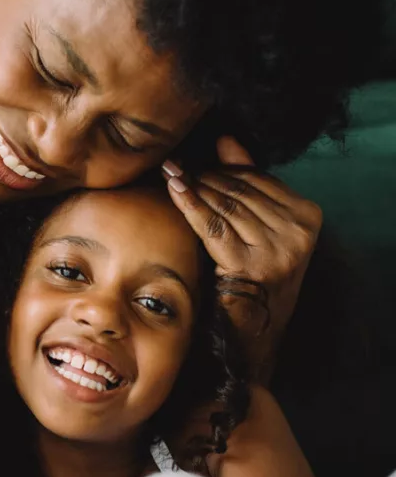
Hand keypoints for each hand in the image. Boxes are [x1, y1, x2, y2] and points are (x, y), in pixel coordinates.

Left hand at [163, 136, 321, 380]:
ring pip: (224, 205)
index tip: (191, 163)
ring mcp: (278, 249)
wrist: (252, 337)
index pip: (256, 179)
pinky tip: (173, 187)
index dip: (221, 170)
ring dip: (193, 188)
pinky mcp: (252, 264)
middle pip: (238, 190)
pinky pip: (212, 224)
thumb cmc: (250, 279)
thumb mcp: (257, 229)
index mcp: (307, 217)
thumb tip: (226, 140)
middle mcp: (298, 232)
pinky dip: (189, 204)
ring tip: (169, 176)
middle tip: (173, 168)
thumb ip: (247, 183)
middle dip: (203, 178)